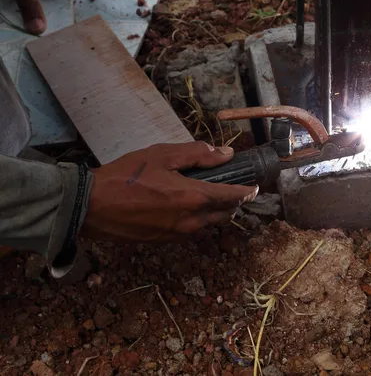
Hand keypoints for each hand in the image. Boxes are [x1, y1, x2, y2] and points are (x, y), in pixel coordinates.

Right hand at [81, 142, 257, 242]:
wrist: (91, 206)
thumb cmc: (126, 176)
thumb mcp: (162, 155)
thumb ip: (197, 154)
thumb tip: (225, 154)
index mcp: (194, 198)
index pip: (232, 197)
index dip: (246, 191)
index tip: (255, 187)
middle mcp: (191, 221)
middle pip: (224, 214)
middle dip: (233, 202)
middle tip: (232, 187)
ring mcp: (177, 234)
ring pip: (208, 224)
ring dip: (215, 211)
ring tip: (210, 195)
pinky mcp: (164, 241)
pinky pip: (191, 230)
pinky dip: (197, 219)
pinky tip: (185, 206)